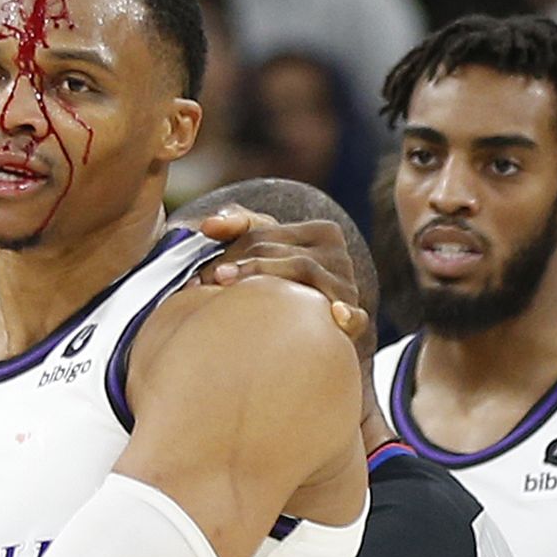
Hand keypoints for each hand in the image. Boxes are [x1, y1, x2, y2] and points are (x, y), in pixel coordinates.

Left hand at [192, 206, 368, 341]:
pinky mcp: (354, 317)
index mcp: (321, 232)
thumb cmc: (285, 285)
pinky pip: (356, 316)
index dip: (228, 250)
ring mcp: (347, 285)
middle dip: (238, 265)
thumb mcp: (265, 251)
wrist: (319, 331)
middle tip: (204, 283)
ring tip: (226, 287)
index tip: (200, 272)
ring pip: (302, 270)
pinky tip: (334, 313)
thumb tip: (207, 225)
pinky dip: (346, 315)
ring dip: (262, 277)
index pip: (264, 234)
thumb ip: (239, 228)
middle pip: (278, 251)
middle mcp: (338, 255)